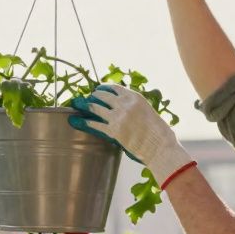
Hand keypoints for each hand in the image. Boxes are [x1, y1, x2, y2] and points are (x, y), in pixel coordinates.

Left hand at [69, 84, 192, 184]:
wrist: (161, 147)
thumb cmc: (158, 133)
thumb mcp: (147, 112)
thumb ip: (135, 108)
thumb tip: (125, 109)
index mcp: (134, 97)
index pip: (113, 87)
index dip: (102, 89)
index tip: (97, 91)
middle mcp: (125, 103)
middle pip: (101, 95)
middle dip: (91, 96)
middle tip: (84, 99)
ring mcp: (118, 116)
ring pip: (94, 106)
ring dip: (83, 104)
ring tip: (75, 104)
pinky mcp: (113, 131)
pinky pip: (93, 124)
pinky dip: (81, 121)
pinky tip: (74, 121)